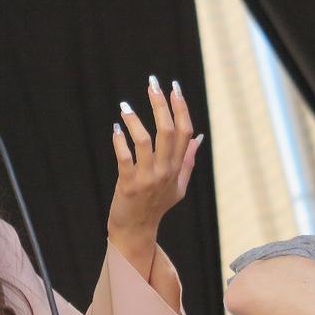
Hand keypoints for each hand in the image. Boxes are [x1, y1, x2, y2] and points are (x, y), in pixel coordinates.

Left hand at [107, 76, 202, 273]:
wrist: (136, 229)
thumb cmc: (157, 205)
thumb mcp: (178, 185)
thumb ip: (188, 160)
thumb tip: (199, 137)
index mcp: (178, 167)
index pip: (184, 131)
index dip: (180, 107)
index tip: (174, 87)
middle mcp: (166, 171)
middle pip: (167, 131)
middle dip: (160, 104)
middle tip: (152, 84)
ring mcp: (148, 178)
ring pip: (145, 141)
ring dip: (135, 120)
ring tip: (124, 107)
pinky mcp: (128, 185)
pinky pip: (124, 158)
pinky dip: (120, 141)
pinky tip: (115, 129)